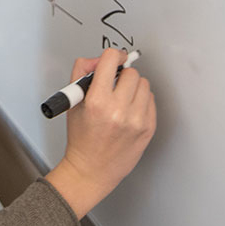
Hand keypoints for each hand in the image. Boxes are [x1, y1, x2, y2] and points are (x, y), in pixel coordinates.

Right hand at [47, 47, 155, 218]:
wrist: (92, 170)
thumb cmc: (81, 138)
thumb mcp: (73, 102)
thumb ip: (81, 73)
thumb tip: (97, 60)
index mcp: (97, 101)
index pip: (111, 60)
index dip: (112, 55)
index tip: (113, 58)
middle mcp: (119, 110)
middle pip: (131, 72)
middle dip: (122, 74)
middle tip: (114, 84)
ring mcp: (137, 120)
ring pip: (144, 84)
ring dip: (133, 86)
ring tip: (122, 97)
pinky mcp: (148, 129)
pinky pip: (151, 100)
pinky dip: (141, 100)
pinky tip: (130, 108)